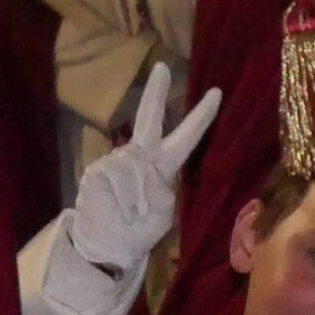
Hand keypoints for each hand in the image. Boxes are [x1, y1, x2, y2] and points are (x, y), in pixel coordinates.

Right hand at [70, 62, 220, 272]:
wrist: (108, 246)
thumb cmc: (138, 231)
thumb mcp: (162, 213)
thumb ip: (161, 190)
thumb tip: (147, 171)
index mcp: (162, 167)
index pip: (185, 138)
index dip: (200, 118)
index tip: (216, 93)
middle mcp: (141, 157)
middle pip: (150, 119)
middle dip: (155, 93)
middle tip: (163, 67)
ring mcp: (118, 161)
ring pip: (133, 167)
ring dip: (136, 196)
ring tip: (131, 215)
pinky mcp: (98, 170)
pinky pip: (118, 179)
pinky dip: (123, 198)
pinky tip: (119, 210)